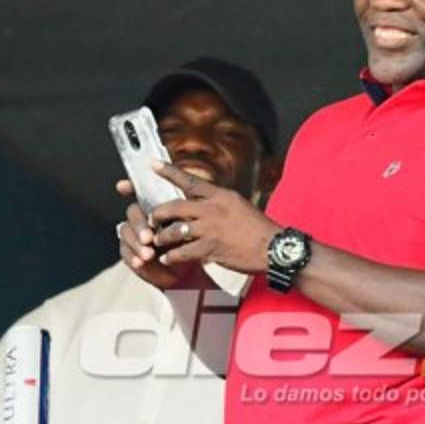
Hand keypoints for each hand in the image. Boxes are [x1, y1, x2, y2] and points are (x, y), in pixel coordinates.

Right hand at [115, 178, 194, 289]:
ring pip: (126, 231)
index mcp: (156, 205)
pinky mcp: (128, 250)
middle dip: (140, 225)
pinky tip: (140, 263)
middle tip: (149, 237)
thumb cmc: (190, 244)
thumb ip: (182, 215)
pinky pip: (125, 251)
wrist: (188, 270)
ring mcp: (133, 233)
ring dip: (136, 243)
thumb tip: (182, 203)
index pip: (141, 193)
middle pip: (133, 212)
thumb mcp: (190, 228)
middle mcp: (142, 216)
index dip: (130, 187)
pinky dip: (132, 257)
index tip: (122, 186)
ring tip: (148, 254)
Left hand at [148, 162, 279, 272]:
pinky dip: (171, 256)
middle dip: (158, 213)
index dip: (169, 172)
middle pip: (174, 206)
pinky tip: (167, 258)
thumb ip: (219, 203)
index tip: (153, 165)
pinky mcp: (210, 248)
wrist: (273, 248)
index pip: (190, 180)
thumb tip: (202, 202)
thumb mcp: (239, 205)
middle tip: (151, 218)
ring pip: (174, 230)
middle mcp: (213, 209)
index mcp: (221, 195)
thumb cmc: (258, 228)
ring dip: (162, 237)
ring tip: (158, 241)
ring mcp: (210, 229)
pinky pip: (182, 252)